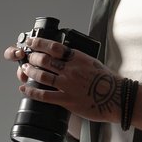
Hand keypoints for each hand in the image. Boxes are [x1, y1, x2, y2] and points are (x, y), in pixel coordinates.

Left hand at [1, 35, 123, 123]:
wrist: (117, 97)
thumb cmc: (108, 81)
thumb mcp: (92, 62)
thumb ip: (77, 59)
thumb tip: (66, 56)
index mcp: (77, 58)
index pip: (53, 46)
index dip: (38, 43)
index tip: (31, 42)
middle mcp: (70, 69)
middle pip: (44, 60)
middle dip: (32, 57)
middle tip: (27, 57)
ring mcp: (67, 84)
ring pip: (41, 75)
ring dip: (29, 72)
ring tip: (24, 70)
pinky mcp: (66, 100)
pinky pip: (44, 95)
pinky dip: (31, 91)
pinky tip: (24, 89)